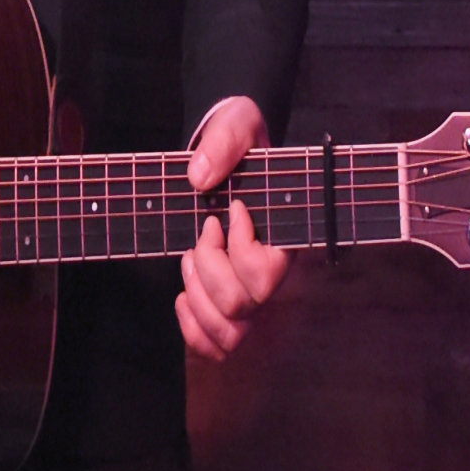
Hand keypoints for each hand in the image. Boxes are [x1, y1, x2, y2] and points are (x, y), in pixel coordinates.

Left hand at [175, 95, 288, 359]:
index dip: (241, 248)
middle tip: (204, 229)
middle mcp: (273, 275)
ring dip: (198, 297)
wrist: (233, 152)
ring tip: (189, 258)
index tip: (232, 209)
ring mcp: (250, 294)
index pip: (268, 274)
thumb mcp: (237, 124)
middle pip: (244, 306)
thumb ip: (224, 143)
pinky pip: (216, 346)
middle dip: (209, 266)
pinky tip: (183, 295)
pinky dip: (193, 330)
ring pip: (230, 333)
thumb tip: (199, 178)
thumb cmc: (242, 141)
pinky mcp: (225, 304)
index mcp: (286, 238)